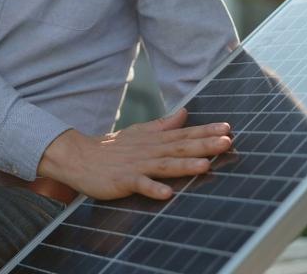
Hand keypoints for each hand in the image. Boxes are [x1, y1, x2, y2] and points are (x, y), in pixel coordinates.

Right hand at [38, 108, 232, 200]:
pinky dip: (152, 188)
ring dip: (184, 165)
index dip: (206, 131)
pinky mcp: (123, 180)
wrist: (77, 157)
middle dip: (204, 145)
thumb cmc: (111, 148)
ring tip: (205, 165)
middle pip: (180, 147)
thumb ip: (163, 124)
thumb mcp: (139, 133)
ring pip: (164, 165)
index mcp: (154, 140)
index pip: (184, 134)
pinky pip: (139, 185)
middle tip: (227, 142)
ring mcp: (136, 165)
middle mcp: (149, 151)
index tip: (228, 129)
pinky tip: (167, 194)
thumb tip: (185, 112)